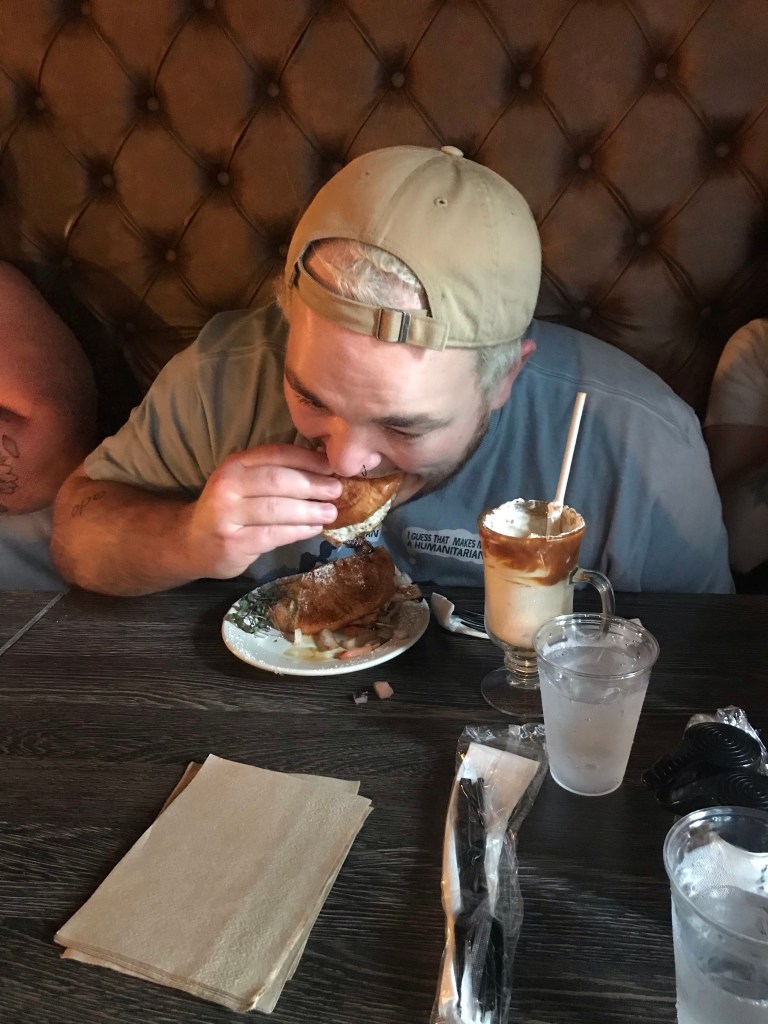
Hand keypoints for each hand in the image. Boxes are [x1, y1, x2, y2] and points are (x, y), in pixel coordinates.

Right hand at [181, 445, 342, 578]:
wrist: (192, 542)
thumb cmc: (229, 509)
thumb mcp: (243, 482)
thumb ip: (274, 473)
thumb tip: (323, 469)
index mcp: (234, 465)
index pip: (276, 455)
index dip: (307, 459)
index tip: (332, 466)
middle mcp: (227, 486)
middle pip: (278, 481)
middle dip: (312, 485)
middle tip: (336, 490)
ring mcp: (228, 516)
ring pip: (278, 510)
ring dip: (310, 510)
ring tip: (331, 512)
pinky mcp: (234, 543)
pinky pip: (274, 534)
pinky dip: (298, 530)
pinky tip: (314, 528)